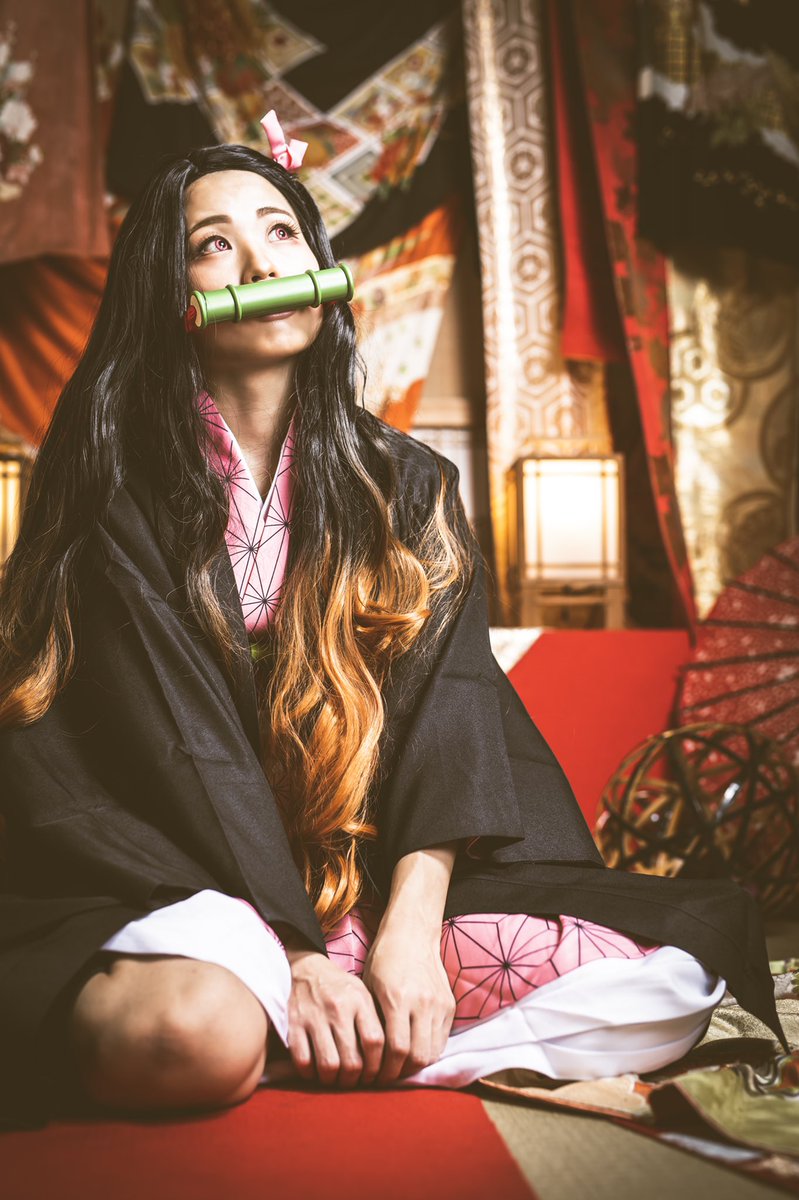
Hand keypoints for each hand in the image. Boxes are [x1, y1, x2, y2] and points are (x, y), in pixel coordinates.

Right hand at [285, 949, 385, 1087]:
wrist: (307, 968)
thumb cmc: (340, 987)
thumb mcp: (364, 994)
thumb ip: (375, 1021)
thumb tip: (391, 1057)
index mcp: (359, 1000)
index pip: (375, 1042)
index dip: (377, 1066)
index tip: (374, 1075)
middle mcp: (338, 1009)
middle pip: (352, 1060)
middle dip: (355, 1080)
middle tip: (355, 1081)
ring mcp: (314, 1017)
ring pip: (329, 1065)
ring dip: (334, 1080)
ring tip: (336, 1079)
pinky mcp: (293, 1024)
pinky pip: (303, 1061)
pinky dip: (310, 1073)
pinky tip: (315, 1070)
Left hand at [361, 924, 455, 1085]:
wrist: (412, 933)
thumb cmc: (383, 959)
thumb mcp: (369, 986)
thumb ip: (372, 1020)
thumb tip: (367, 1054)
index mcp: (397, 998)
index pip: (397, 1049)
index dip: (386, 1070)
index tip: (376, 1077)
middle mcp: (422, 1002)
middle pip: (417, 1056)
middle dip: (401, 1072)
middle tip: (388, 1076)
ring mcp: (439, 1004)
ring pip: (432, 1051)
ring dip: (416, 1064)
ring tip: (400, 1066)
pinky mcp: (449, 1005)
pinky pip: (442, 1039)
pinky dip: (428, 1049)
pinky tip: (414, 1049)